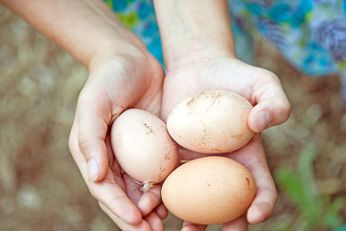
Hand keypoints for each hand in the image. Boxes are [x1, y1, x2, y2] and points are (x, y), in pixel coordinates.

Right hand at [69, 44, 166, 230]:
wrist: (132, 59)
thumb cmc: (109, 78)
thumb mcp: (93, 102)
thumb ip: (90, 138)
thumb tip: (94, 176)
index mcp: (93, 152)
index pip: (103, 187)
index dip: (118, 206)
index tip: (136, 221)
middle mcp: (113, 158)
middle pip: (123, 196)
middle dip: (136, 218)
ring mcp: (135, 154)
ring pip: (142, 190)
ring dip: (152, 210)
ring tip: (166, 224)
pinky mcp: (155, 146)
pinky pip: (159, 172)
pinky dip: (166, 189)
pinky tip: (178, 199)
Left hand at [161, 54, 290, 229]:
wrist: (198, 66)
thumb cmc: (234, 74)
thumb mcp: (263, 83)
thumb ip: (274, 102)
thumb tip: (260, 124)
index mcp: (247, 156)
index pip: (260, 187)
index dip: (262, 204)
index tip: (254, 216)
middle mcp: (221, 165)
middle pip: (226, 203)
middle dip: (224, 223)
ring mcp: (195, 162)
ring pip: (195, 198)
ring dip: (190, 217)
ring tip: (183, 227)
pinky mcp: (172, 153)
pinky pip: (169, 177)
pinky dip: (164, 193)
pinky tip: (155, 200)